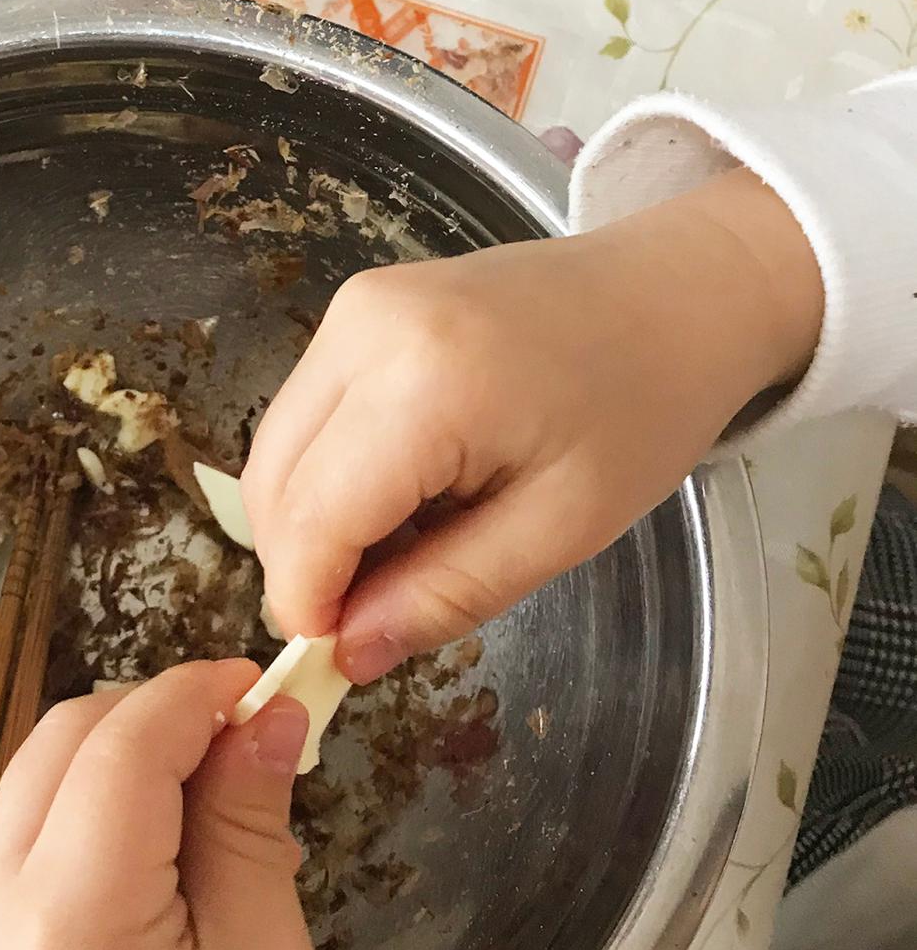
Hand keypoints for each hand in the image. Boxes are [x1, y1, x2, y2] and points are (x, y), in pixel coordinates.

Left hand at [0, 662, 318, 949]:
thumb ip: (249, 824)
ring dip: (125, 751)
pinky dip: (93, 798)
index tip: (269, 686)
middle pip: (68, 735)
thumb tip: (269, 713)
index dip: (198, 695)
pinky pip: (25, 817)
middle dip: (160, 715)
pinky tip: (160, 845)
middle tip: (251, 747)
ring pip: (40, 764)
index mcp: (68, 922)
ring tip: (215, 804)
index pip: (124, 746)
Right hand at [242, 168, 822, 682]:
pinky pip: (305, 414)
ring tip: (400, 555)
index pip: (313, 517)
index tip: (337, 658)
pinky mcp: (356, 307)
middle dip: (303, 567)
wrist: (675, 291)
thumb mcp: (560, 528)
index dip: (308, 601)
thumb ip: (445, 594)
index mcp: (425, 383)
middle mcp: (364, 330)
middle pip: (274, 483)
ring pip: (277, 450)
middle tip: (371, 620)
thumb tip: (349, 654)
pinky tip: (402, 499)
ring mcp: (353, 309)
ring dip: (314, 523)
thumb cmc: (642, 408)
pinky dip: (331, 475)